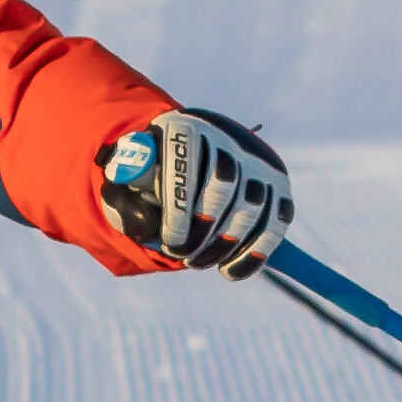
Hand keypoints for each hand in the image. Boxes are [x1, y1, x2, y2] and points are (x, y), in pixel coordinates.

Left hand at [102, 108, 288, 277]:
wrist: (189, 158)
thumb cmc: (152, 174)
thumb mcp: (126, 179)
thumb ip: (123, 198)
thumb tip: (147, 226)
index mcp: (184, 130)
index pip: (188, 164)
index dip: (181, 209)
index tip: (170, 242)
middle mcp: (227, 139)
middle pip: (225, 184)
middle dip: (203, 229)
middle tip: (182, 254)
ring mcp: (258, 163)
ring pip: (252, 206)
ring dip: (225, 244)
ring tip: (197, 261)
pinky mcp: (278, 188)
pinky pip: (276, 222)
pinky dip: (254, 253)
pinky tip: (229, 271)